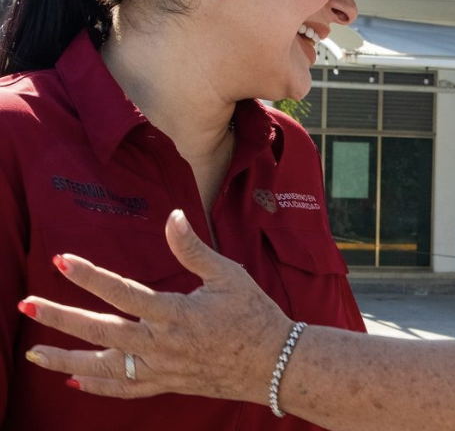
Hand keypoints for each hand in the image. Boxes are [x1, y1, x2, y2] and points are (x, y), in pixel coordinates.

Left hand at [19, 210, 290, 402]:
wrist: (275, 363)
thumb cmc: (255, 315)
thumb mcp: (228, 275)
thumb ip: (193, 249)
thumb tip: (172, 215)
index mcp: (175, 313)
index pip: (121, 292)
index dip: (89, 275)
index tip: (61, 262)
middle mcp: (161, 344)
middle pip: (100, 331)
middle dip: (59, 319)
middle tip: (26, 307)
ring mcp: (161, 369)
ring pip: (103, 366)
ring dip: (65, 360)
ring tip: (34, 354)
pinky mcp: (168, 384)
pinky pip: (125, 390)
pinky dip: (99, 386)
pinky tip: (76, 381)